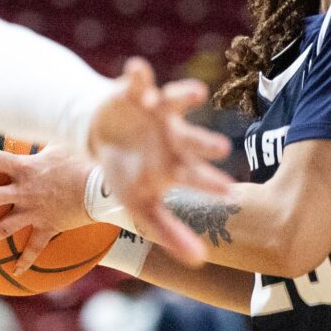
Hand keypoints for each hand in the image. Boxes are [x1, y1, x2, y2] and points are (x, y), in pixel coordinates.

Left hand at [0, 143, 94, 275]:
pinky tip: (16, 271)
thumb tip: (40, 127)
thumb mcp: (61, 145)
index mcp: (25, 169)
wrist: (100, 187)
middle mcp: (24, 192)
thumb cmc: (82, 161)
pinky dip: (26, 260)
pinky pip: (34, 247)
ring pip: (3, 227)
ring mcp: (34, 211)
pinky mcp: (47, 226)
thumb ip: (43, 143)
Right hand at [88, 58, 232, 265]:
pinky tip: (136, 68)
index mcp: (176, 162)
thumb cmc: (127, 172)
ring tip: (197, 93)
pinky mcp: (135, 91)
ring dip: (184, 96)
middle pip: (193, 139)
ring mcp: (157, 111)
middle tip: (222, 148)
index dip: (210, 183)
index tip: (229, 193)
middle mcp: (174, 134)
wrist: (102, 135)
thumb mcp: (141, 205)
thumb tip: (200, 262)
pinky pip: (138, 79)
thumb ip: (168, 232)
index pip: (196, 175)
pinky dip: (138, 74)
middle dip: (206, 143)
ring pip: (175, 101)